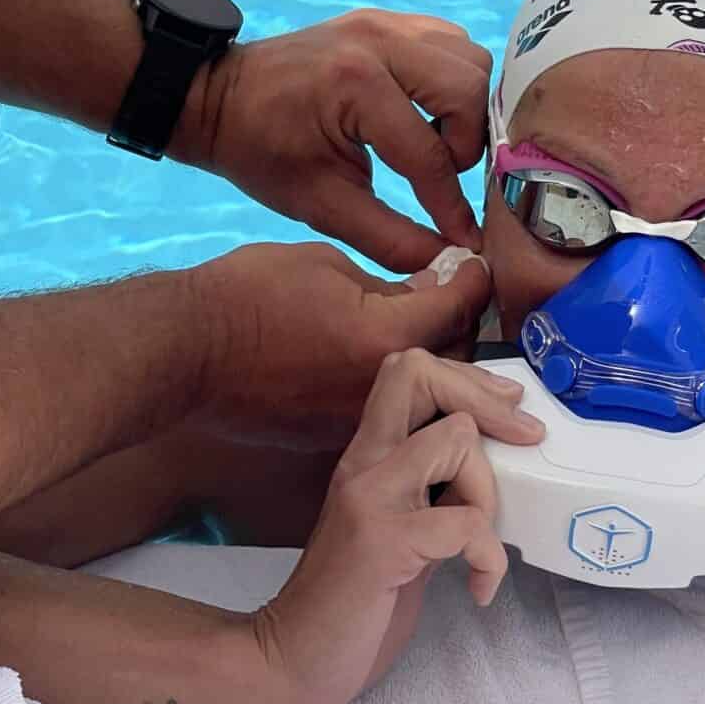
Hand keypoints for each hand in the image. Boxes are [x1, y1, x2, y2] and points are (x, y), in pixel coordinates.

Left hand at [179, 12, 492, 271]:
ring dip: (464, 109)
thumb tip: (452, 258)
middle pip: (468, 89)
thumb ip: (390, 237)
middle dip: (466, 143)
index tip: (466, 237)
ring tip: (433, 143)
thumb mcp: (321, 204)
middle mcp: (379, 42)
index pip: (430, 152)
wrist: (218, 98)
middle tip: (440, 173)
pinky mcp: (387, 20)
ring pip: (468, 60)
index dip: (451, 204)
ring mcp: (385, 22)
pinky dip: (450, 82)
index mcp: (355, 85)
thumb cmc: (260, 152)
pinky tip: (425, 114)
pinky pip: (449, 44)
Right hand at [192, 240, 491, 446]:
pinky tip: (428, 427)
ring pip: (427, 412)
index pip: (456, 305)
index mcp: (385, 333)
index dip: (474, 281)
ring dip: (459, 408)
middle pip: (456, 373)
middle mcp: (380, 386)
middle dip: (487, 378)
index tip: (479, 271)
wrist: (185, 354)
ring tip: (492, 415)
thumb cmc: (243, 297)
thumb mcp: (326, 265)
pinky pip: (391, 431)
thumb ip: (389, 281)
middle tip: (519, 395)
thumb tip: (428, 285)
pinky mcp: (331, 438)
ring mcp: (356, 419)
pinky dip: (415, 424)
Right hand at [249, 351, 543, 703]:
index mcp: (367, 456)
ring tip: (479, 544)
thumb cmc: (353, 601)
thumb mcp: (398, 525)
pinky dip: (489, 558)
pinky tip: (477, 589)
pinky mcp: (383, 543)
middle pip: (419, 371)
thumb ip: (432, 487)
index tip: (506, 412)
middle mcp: (363, 464)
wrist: (293, 662)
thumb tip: (494, 462)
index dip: (465, 379)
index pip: (408, 370)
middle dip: (485, 400)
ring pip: (456, 439)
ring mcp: (370, 499)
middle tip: (522, 442)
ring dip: (489, 490)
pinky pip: (467, 523)